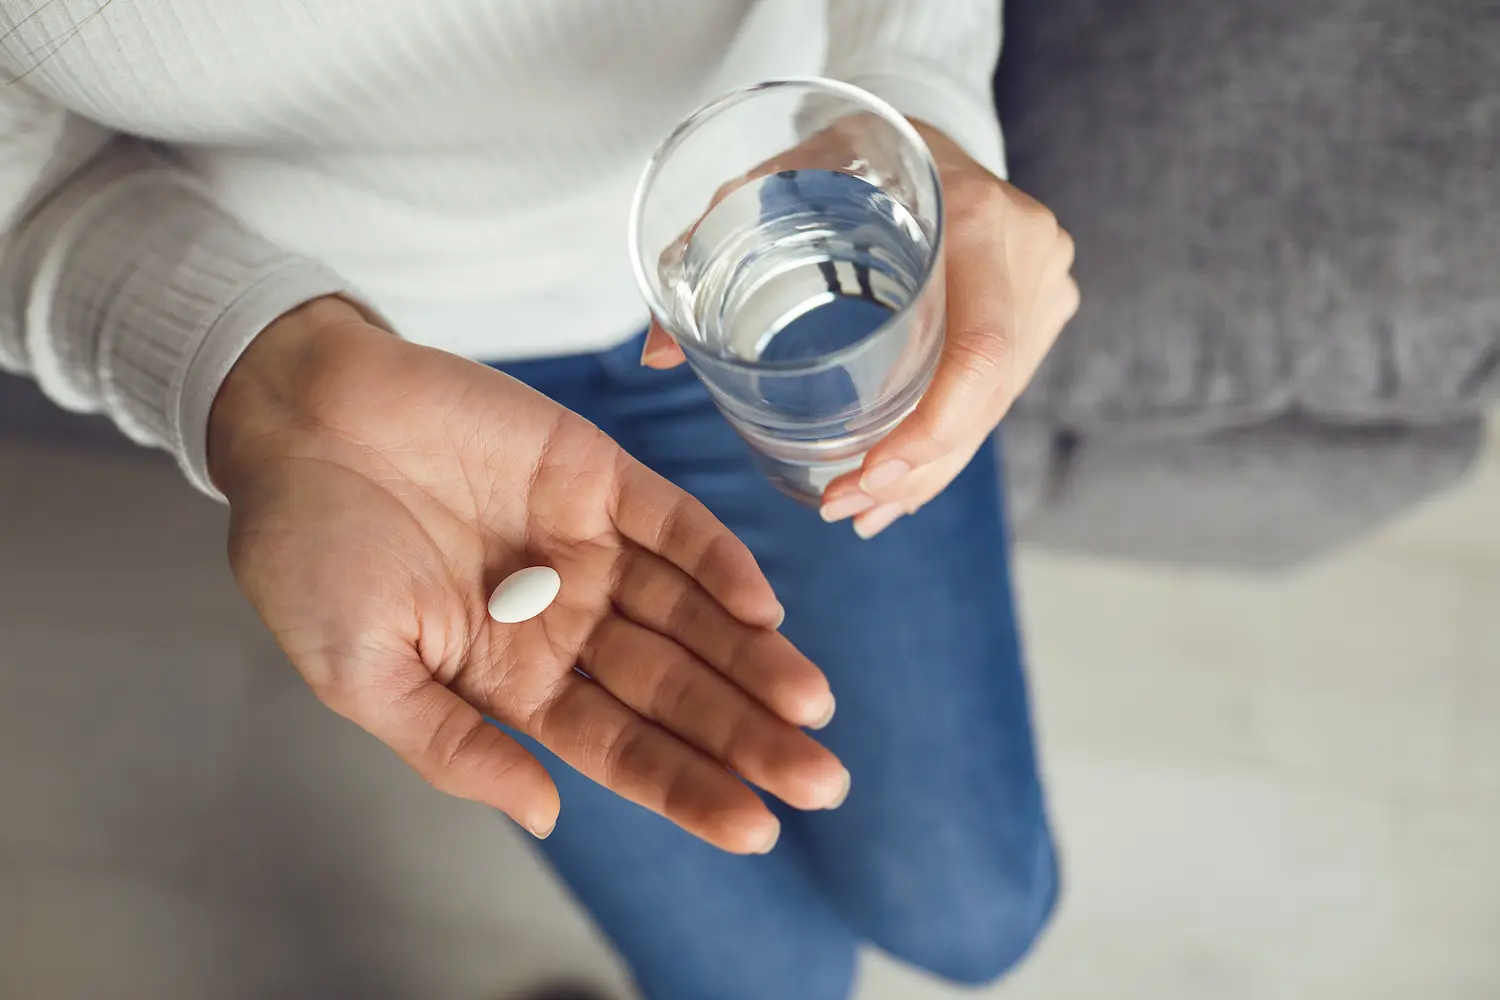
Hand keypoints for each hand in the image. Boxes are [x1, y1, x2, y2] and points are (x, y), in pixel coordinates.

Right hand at [209, 298, 846, 853]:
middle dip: (746, 734)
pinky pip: (674, 524)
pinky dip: (719, 562)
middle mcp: (564, 618)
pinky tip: (763, 608)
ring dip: (752, 658)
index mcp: (511, 678)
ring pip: (690, 613)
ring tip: (812, 705)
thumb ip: (452, 746)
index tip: (756, 828)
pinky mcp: (597, 475)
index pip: (618, 748)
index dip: (685, 787)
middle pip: (674, 688)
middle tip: (821, 781)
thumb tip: (543, 815)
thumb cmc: (308, 552)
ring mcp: (587, 547)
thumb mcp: (363, 675)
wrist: (294, 418)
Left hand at [641, 120, 1078, 536]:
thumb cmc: (841, 153)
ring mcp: (1044, 284)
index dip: (932, 433)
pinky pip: (1002, 392)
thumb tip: (654, 355)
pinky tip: (903, 483)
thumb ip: (708, 251)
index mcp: (974, 218)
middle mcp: (1025, 255)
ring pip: (995, 406)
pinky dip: (948, 440)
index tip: (866, 478)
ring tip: (864, 511)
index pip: (980, 352)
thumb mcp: (772, 183)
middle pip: (986, 397)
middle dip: (914, 470)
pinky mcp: (1043, 308)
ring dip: (930, 469)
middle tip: (844, 510)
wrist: (921, 121)